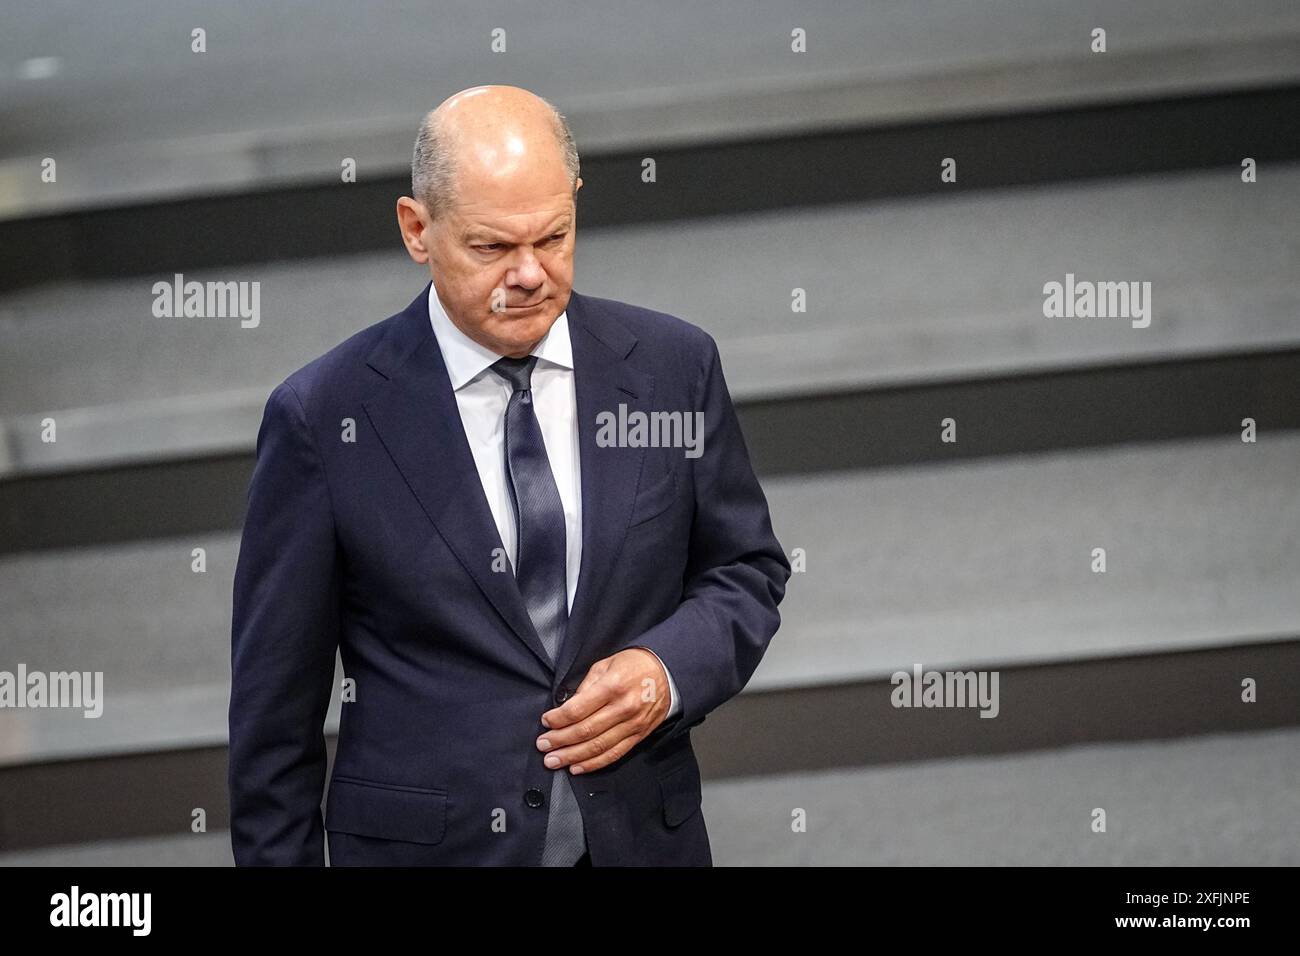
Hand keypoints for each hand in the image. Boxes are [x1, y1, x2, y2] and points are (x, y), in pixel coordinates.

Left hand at [536, 648, 670, 773]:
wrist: (667, 673)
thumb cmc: (634, 665)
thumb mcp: (606, 664)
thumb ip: (586, 686)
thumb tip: (567, 708)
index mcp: (613, 686)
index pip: (578, 709)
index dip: (558, 719)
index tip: (545, 721)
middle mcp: (623, 707)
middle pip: (585, 731)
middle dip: (560, 740)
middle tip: (542, 745)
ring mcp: (632, 724)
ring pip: (598, 747)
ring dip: (572, 756)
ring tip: (554, 760)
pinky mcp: (638, 736)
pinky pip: (614, 754)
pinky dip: (594, 763)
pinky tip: (577, 767)